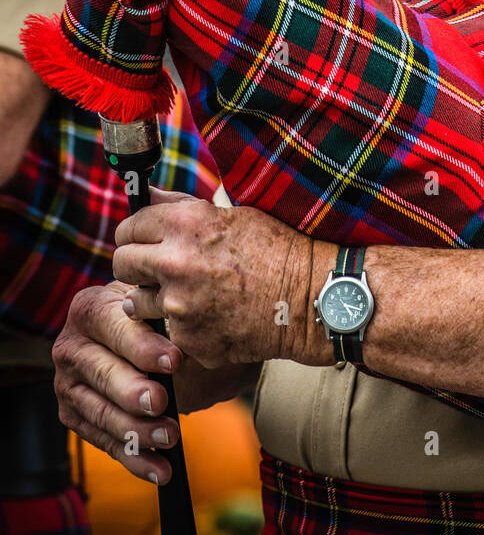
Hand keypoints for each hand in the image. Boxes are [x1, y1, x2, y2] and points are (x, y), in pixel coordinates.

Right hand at [53, 280, 183, 484]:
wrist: (152, 341)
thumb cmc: (161, 320)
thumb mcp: (165, 311)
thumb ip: (168, 322)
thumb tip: (186, 341)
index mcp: (91, 308)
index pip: (114, 327)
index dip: (143, 345)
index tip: (174, 360)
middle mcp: (71, 346)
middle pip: (101, 373)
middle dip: (133, 391)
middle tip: (162, 402)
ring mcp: (68, 385)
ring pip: (100, 413)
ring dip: (136, 430)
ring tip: (170, 437)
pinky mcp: (75, 416)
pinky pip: (105, 442)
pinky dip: (135, 458)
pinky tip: (161, 470)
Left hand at [112, 189, 328, 367]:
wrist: (310, 298)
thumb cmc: (277, 248)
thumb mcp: (231, 213)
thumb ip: (179, 207)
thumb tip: (144, 196)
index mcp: (185, 223)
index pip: (128, 227)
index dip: (135, 235)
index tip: (144, 242)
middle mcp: (174, 262)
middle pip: (122, 264)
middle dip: (136, 266)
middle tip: (157, 270)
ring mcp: (179, 305)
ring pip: (137, 303)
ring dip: (155, 300)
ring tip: (190, 296)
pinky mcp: (188, 339)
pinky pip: (168, 331)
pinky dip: (185, 327)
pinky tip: (213, 317)